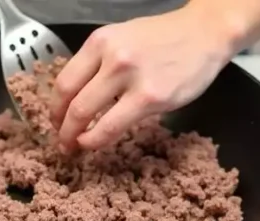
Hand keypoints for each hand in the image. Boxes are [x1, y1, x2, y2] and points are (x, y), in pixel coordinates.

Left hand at [51, 4, 236, 150]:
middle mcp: (111, 57)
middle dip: (61, 127)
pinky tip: (94, 143)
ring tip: (74, 147)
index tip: (56, 121)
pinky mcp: (151, 99)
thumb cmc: (167, 39)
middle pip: (70, 99)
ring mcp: (130, 79)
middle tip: (61, 141)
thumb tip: (85, 93)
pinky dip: (97, 139)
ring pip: (85, 113)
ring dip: (74, 136)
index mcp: (100, 41)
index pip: (64, 80)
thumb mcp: (125, 39)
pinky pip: (113, 125)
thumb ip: (103, 62)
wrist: (204, 34)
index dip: (55, 107)